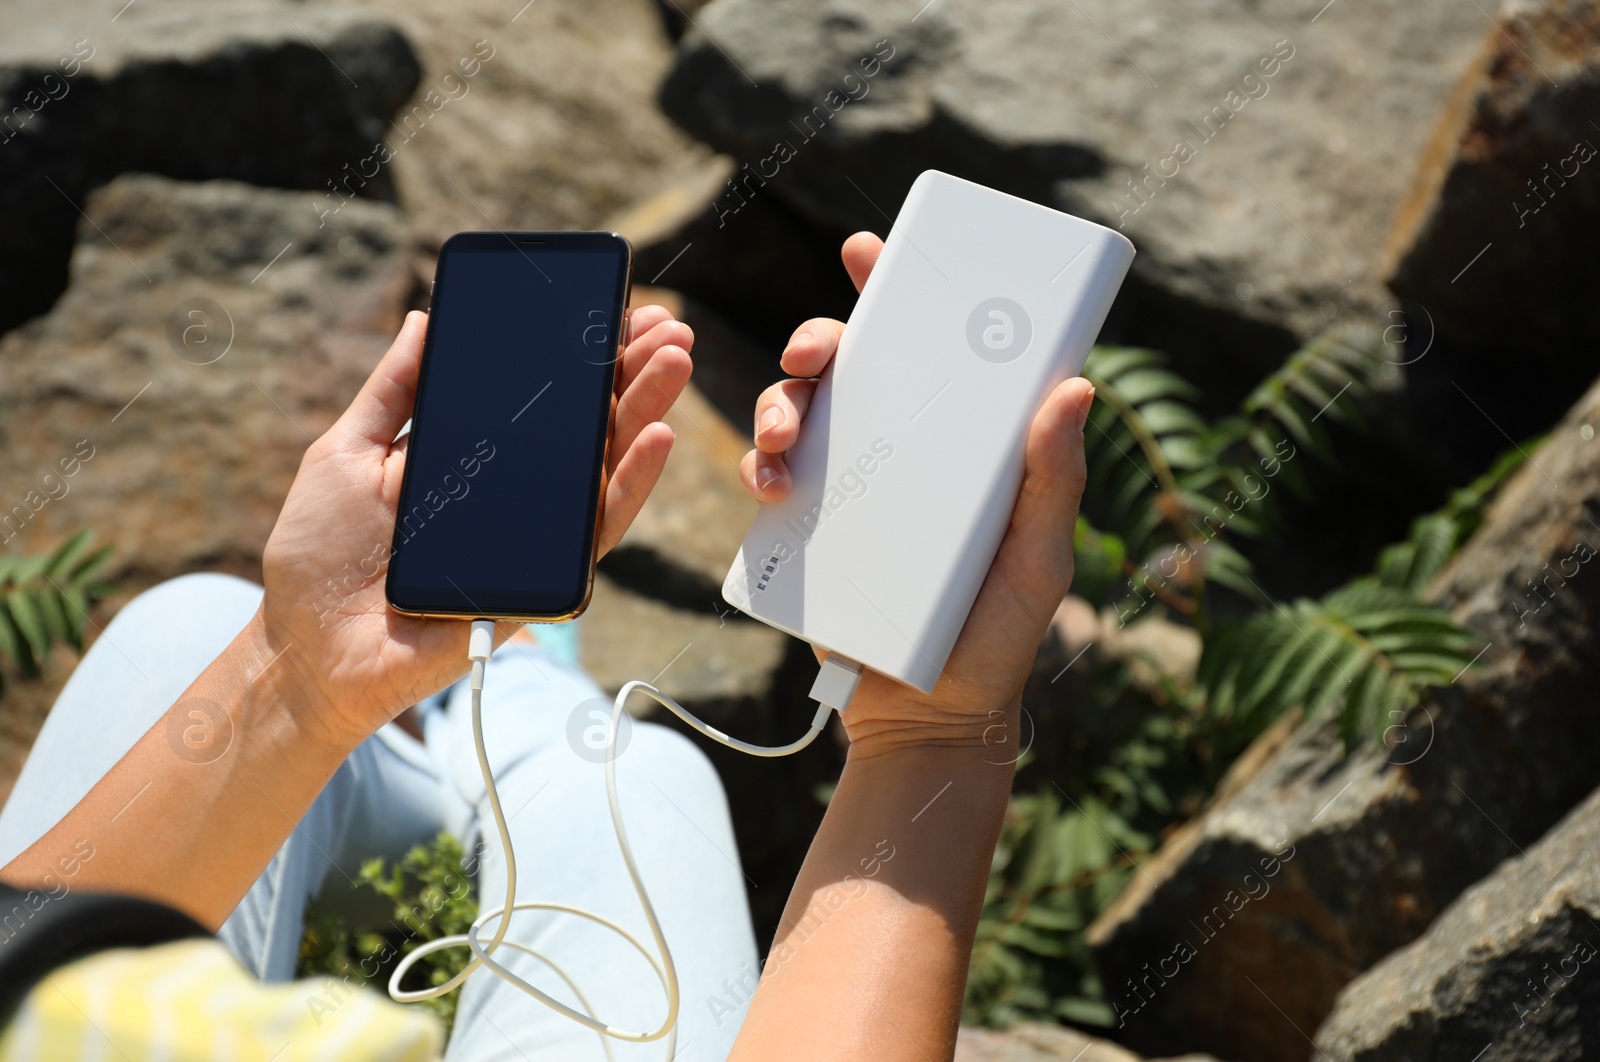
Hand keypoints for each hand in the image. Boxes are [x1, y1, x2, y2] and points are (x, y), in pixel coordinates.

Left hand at [259, 306, 693, 748]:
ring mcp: (534, 537)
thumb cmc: (319, 554)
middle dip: (631, 371)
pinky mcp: (545, 583)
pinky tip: (654, 438)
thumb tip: (424, 317)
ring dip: (645, 412)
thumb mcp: (346, 450)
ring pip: (604, 469)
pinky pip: (596, 532)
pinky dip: (629, 485)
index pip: (541, 397)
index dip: (581, 355)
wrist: (307, 646)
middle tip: (667, 326)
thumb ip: (392, 390)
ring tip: (674, 361)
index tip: (615, 309)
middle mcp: (514, 493)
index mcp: (473, 455)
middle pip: (585, 424)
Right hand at [740, 234, 1093, 757]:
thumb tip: (1076, 388)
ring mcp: (848, 488)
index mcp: (955, 445)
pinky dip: (757, 465)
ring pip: (798, 411)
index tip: (872, 252)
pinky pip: (768, 477)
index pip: (930, 353)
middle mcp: (899, 453)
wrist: (927, 720)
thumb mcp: (1038, 559)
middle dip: (818, 340)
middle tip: (815, 353)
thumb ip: (1052, 482)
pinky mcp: (807, 530)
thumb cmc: (997, 638)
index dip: (899, 294)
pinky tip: (768, 484)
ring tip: (784, 434)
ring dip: (779, 402)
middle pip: (850, 367)